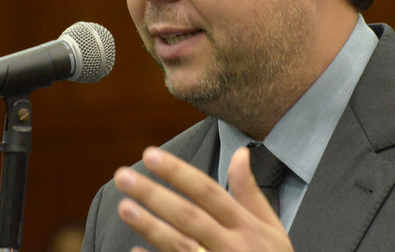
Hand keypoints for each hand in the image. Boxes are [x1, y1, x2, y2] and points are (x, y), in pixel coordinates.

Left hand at [113, 146, 293, 251]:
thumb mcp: (272, 228)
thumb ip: (250, 192)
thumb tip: (240, 153)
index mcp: (246, 226)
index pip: (207, 191)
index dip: (178, 173)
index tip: (150, 154)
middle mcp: (231, 246)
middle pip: (188, 216)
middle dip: (154, 195)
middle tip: (123, 176)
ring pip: (179, 245)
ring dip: (150, 226)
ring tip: (124, 207)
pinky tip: (133, 251)